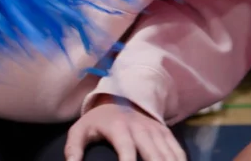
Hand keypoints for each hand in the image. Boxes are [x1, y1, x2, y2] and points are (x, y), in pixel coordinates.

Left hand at [66, 97, 184, 160]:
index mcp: (119, 128)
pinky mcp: (165, 132)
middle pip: (153, 154)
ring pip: (169, 154)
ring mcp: (155, 130)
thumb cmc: (97, 120)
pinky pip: (177, 150)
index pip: (126, 149)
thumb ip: (73, 149)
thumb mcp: (79, 130)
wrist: (120, 96)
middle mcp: (141, 128)